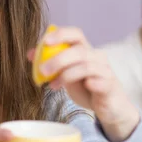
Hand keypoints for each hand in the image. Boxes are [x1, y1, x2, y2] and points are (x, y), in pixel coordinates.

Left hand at [27, 26, 138, 141]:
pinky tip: (84, 87)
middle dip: (58, 59)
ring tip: (53, 86)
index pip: (75, 34)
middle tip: (42, 71)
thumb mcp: (66, 74)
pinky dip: (91, 82)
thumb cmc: (86, 87)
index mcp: (86, 50)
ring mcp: (105, 71)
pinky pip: (100, 81)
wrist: (108, 107)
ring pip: (87, 66)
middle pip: (79, 50)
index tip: (45, 41)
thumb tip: (31, 54)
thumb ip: (52, 63)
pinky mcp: (110, 86)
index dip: (61, 34)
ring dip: (67, 75)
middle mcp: (97, 57)